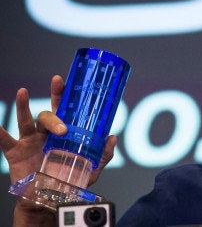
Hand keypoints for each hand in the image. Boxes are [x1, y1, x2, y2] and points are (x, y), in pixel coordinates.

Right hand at [0, 75, 116, 224]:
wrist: (49, 199)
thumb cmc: (69, 180)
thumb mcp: (91, 169)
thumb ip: (103, 154)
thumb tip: (112, 138)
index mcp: (63, 133)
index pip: (64, 110)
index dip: (61, 95)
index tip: (61, 80)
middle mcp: (46, 134)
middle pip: (48, 114)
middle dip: (54, 109)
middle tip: (61, 116)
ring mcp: (30, 142)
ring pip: (27, 121)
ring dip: (24, 107)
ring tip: (23, 93)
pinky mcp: (16, 153)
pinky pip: (6, 141)